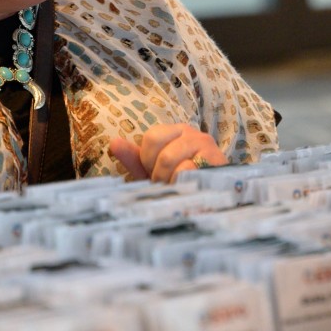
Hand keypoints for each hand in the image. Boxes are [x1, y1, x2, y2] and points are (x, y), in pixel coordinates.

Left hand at [109, 123, 226, 182]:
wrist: (215, 198)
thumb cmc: (181, 183)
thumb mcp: (154, 171)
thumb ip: (135, 159)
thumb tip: (113, 143)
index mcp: (176, 132)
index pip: (151, 137)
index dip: (148, 160)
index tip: (157, 172)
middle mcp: (193, 133)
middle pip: (158, 147)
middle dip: (157, 172)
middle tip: (168, 182)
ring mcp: (206, 146)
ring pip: (169, 159)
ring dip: (169, 180)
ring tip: (179, 186)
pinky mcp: (216, 161)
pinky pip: (187, 170)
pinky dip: (182, 183)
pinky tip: (191, 188)